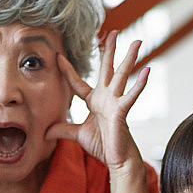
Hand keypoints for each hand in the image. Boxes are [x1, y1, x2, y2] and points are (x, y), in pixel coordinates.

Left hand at [46, 33, 148, 173]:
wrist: (116, 160)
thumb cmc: (102, 145)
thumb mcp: (77, 135)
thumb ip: (62, 130)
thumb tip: (45, 133)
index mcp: (94, 101)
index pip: (77, 83)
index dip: (67, 70)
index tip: (57, 56)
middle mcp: (106, 98)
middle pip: (106, 69)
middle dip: (108, 51)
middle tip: (112, 32)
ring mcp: (115, 102)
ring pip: (122, 76)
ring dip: (129, 58)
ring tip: (137, 41)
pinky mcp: (122, 111)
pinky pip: (131, 95)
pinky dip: (140, 84)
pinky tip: (148, 70)